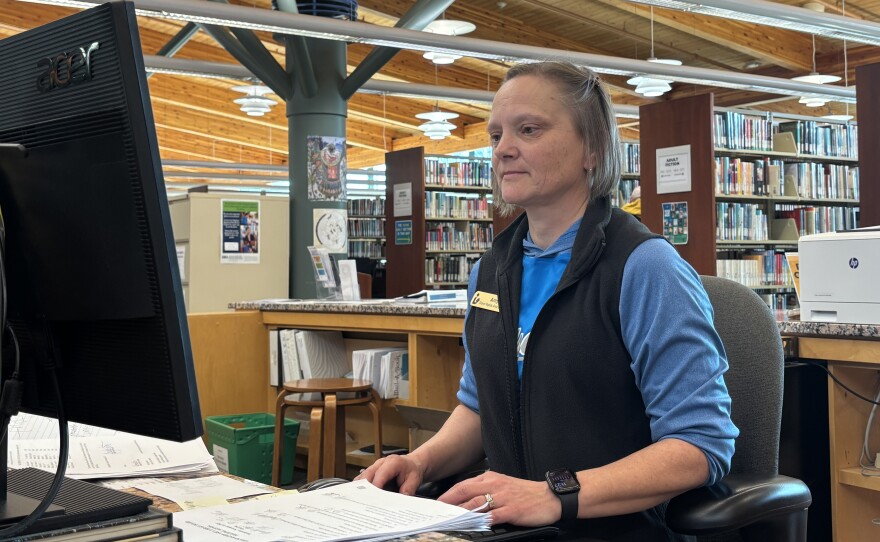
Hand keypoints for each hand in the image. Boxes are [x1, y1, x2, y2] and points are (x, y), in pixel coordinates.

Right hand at [354, 454, 426, 495]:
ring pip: (363, 476)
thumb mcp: (415, 480)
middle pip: (368, 474)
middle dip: (364, 488)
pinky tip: (358, 497)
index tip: (372, 497)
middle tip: (361, 502)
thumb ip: (408, 490)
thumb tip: (400, 501)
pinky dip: (360, 487)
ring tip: (357, 500)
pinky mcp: (372, 471)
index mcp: (393, 462)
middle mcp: (381, 463)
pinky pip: (363, 478)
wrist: (412, 464)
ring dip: (359, 488)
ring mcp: (375, 466)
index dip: (375, 485)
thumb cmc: (412, 471)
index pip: (381, 474)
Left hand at [437, 471, 562, 526]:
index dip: (449, 494)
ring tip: (448, 518)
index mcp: (491, 478)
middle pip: (466, 491)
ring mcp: (504, 498)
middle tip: (436, 510)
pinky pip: (495, 515)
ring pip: (477, 502)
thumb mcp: (503, 484)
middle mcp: (495, 485)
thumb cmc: (525, 493)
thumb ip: (485, 489)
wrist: (549, 496)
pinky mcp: (513, 510)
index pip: (464, 484)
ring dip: (461, 510)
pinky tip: (474, 524)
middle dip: (448, 501)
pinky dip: (483, 520)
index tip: (437, 502)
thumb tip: (466, 498)